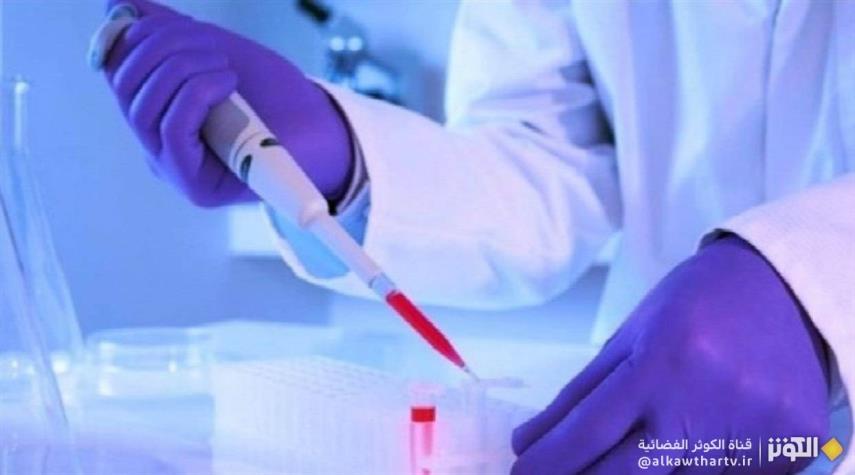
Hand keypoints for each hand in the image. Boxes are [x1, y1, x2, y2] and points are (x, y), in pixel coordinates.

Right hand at [101, 0, 352, 206]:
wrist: (323, 131)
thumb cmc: (274, 96)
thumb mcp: (215, 51)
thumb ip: (168, 32)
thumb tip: (116, 4)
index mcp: (155, 110)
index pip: (115, 70)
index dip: (133, 36)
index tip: (174, 21)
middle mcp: (156, 142)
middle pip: (125, 86)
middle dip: (163, 47)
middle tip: (212, 46)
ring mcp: (173, 166)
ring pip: (143, 108)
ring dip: (184, 69)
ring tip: (225, 68)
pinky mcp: (194, 185)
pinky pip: (172, 130)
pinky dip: (196, 94)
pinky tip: (227, 85)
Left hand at [512, 236, 829, 473]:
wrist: (787, 288)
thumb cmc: (694, 307)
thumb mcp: (629, 336)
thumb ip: (580, 395)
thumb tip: (529, 444)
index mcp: (660, 362)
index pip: (588, 433)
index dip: (548, 463)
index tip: (521, 474)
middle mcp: (706, 403)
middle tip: (564, 474)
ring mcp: (753, 433)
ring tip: (645, 441)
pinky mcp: (792, 451)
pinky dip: (698, 472)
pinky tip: (692, 445)